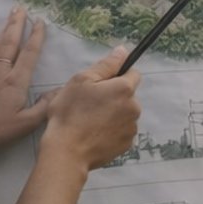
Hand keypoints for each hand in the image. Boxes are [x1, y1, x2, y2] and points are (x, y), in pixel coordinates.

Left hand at [0, 7, 51, 154]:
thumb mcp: (28, 123)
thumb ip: (44, 106)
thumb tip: (59, 90)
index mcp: (17, 83)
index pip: (29, 55)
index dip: (36, 37)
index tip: (40, 22)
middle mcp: (1, 74)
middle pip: (10, 44)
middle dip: (17, 25)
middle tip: (21, 8)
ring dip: (3, 29)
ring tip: (9, 14)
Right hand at [41, 47, 141, 169]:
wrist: (67, 151)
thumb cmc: (70, 113)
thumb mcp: (82, 81)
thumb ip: (106, 65)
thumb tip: (123, 51)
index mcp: (124, 89)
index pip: (132, 74)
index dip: (117, 76)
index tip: (101, 84)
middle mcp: (134, 108)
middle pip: (128, 96)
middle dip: (113, 96)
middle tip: (89, 104)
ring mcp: (132, 128)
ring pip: (124, 114)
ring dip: (112, 114)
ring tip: (90, 121)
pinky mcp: (127, 144)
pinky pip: (121, 131)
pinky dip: (111, 130)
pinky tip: (94, 134)